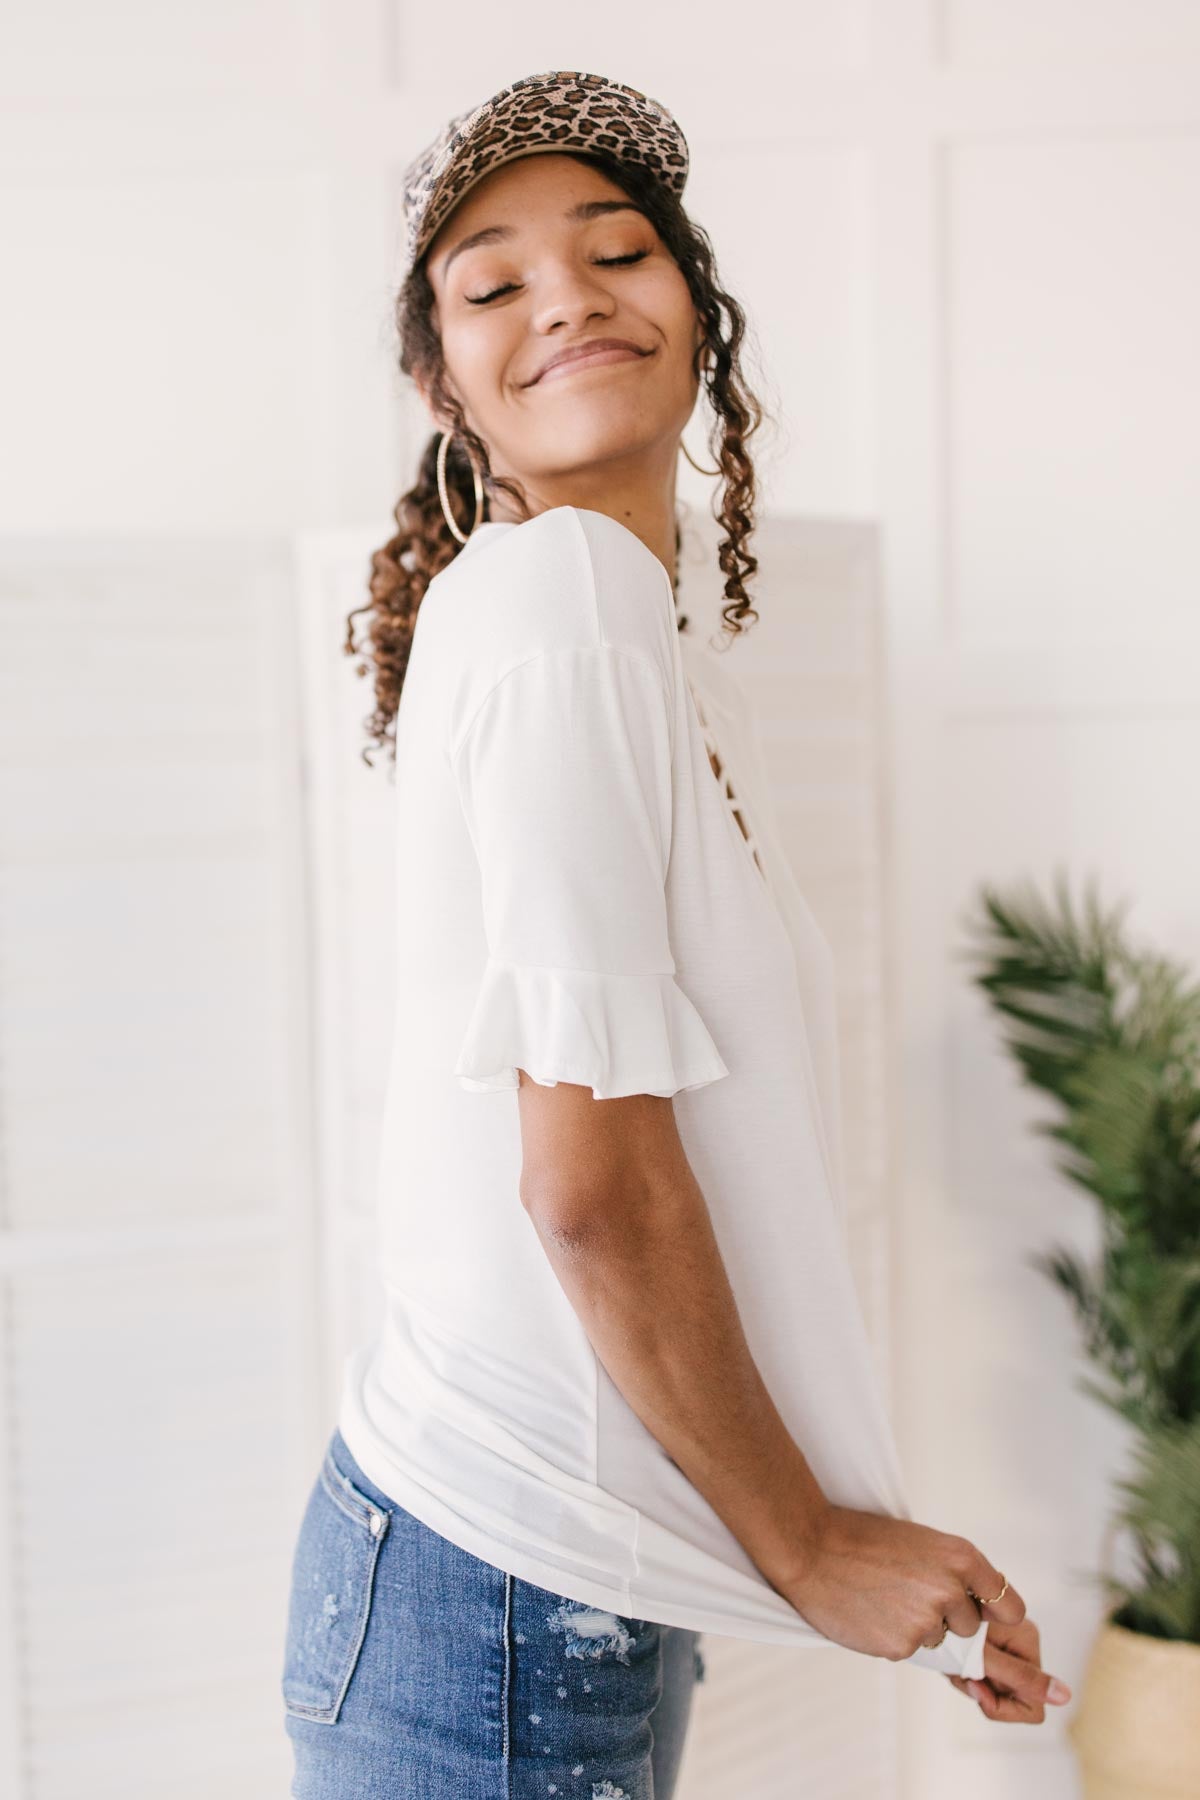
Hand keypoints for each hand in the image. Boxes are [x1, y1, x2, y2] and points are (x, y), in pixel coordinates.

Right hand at [778, 1504, 1023, 1663]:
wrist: (811, 1547)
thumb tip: (982, 1608)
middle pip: (971, 1626)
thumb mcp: (922, 1543)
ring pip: (938, 1639)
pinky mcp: (901, 1647)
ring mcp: (926, 1621)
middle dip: (948, 1617)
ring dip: (917, 1626)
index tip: (983, 1612)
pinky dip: (892, 1636)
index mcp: (961, 1558)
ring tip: (883, 1597)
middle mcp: (951, 1590)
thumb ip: (956, 1573)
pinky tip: (870, 1612)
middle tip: (907, 1591)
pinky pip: (909, 1649)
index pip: (1009, 1606)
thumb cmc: (865, 1540)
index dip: (995, 1612)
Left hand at [948, 1610, 1071, 1722]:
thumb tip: (1066, 1696)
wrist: (919, 1590)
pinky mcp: (988, 1646)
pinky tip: (950, 1656)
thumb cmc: (947, 1619)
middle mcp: (1021, 1643)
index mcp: (1028, 1641)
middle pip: (1011, 1697)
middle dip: (983, 1690)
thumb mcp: (982, 1655)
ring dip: (970, 1681)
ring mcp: (1005, 1646)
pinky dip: (964, 1673)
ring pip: (994, 1689)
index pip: (1032, 1705)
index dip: (1001, 1705)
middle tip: (958, 1667)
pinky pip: (982, 1677)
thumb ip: (1021, 1677)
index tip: (974, 1684)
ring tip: (951, 1658)